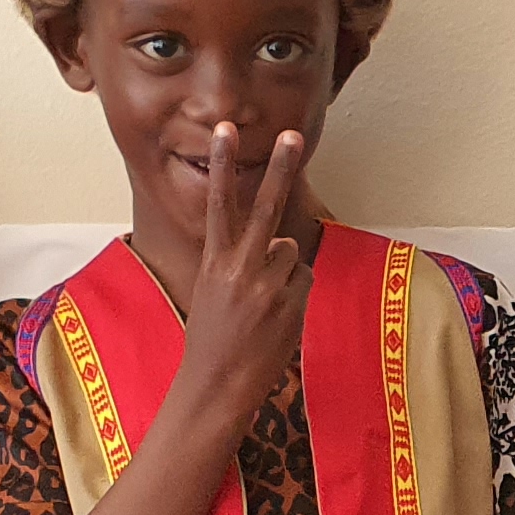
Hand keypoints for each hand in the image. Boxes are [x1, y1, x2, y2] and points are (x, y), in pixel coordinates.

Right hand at [172, 120, 311, 422]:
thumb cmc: (212, 338)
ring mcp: (269, 286)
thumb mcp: (212, 291)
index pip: (220, 204)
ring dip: (284, 269)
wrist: (219, 383)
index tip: (227, 131)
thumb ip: (239, 262)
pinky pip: (303, 280)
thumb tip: (281, 244)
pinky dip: (294, 292)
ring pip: (291, 253)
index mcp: (215, 262)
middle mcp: (241, 268)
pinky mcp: (291, 304)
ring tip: (264, 302)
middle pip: (267, 208)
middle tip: (292, 135)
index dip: (224, 166)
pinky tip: (277, 318)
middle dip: (279, 169)